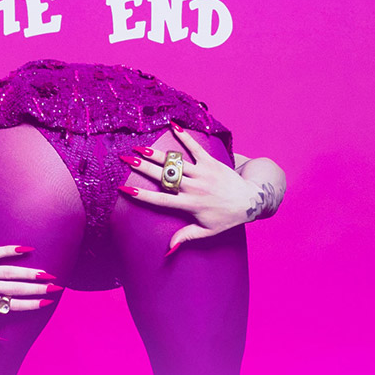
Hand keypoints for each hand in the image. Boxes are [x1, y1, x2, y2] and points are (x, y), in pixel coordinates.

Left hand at [0, 244, 61, 338]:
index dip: (31, 304)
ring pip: (10, 272)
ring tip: (47, 274)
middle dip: (38, 289)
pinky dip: (12, 250)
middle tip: (56, 288)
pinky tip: (27, 249)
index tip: (46, 303)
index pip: (12, 304)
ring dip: (30, 273)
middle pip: (16, 288)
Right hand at [119, 127, 277, 252]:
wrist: (249, 201)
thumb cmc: (226, 218)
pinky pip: (196, 148)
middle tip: (126, 160)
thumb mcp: (207, 231)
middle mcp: (194, 188)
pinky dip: (185, 136)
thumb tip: (168, 249)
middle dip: (143, 168)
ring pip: (175, 163)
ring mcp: (202, 173)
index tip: (125, 189)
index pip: (161, 200)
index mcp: (190, 205)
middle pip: (164, 177)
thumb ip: (186, 237)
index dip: (142, 195)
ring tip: (139, 148)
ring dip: (157, 154)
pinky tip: (173, 125)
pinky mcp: (211, 162)